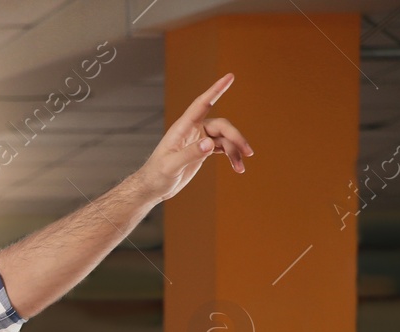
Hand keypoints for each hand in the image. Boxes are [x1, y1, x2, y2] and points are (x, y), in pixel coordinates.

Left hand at [133, 73, 252, 203]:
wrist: (152, 188)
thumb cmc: (156, 175)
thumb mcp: (171, 166)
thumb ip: (190, 154)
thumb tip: (210, 143)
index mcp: (182, 128)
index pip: (202, 104)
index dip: (216, 90)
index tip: (230, 76)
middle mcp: (192, 130)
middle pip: (221, 126)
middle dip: (236, 137)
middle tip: (248, 152)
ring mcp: (199, 139)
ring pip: (225, 138)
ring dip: (235, 150)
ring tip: (241, 167)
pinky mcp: (202, 150)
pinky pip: (223, 147)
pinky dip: (232, 155)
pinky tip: (238, 166)